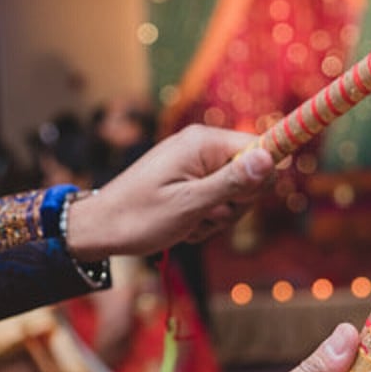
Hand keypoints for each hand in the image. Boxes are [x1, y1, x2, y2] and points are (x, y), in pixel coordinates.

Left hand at [65, 125, 274, 259]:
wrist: (99, 228)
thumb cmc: (140, 217)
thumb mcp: (191, 204)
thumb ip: (233, 182)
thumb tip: (271, 158)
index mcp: (203, 142)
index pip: (260, 148)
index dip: (258, 179)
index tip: (236, 201)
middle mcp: (200, 144)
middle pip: (250, 173)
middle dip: (235, 203)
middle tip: (206, 217)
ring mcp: (193, 161)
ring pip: (234, 191)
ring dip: (219, 215)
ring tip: (191, 224)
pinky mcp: (188, 177)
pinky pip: (216, 196)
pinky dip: (206, 216)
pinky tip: (184, 224)